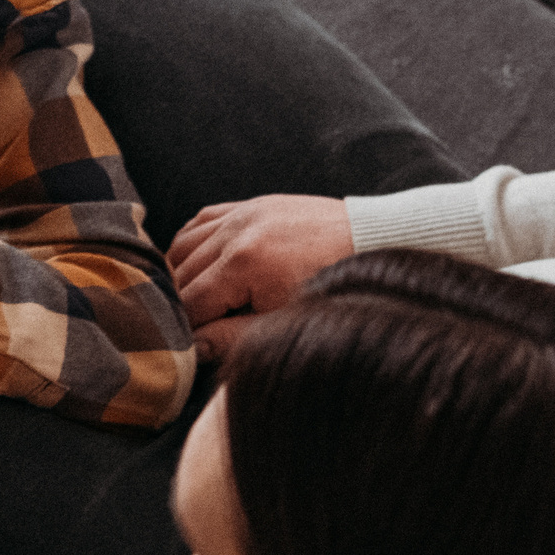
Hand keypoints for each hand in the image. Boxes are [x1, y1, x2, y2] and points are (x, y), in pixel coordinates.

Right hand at [166, 195, 354, 341]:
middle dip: (184, 306)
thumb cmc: (332, 292)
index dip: (187, 330)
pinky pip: (203, 220)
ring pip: (184, 246)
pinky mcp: (251, 204)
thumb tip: (194, 349)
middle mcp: (236, 231)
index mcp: (243, 262)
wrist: (372, 246)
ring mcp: (242, 212)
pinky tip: (201, 265)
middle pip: (182, 275)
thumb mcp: (281, 324)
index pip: (190, 303)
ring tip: (198, 302)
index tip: (191, 346)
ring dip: (183, 275)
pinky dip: (194, 243)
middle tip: (196, 329)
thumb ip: (231, 338)